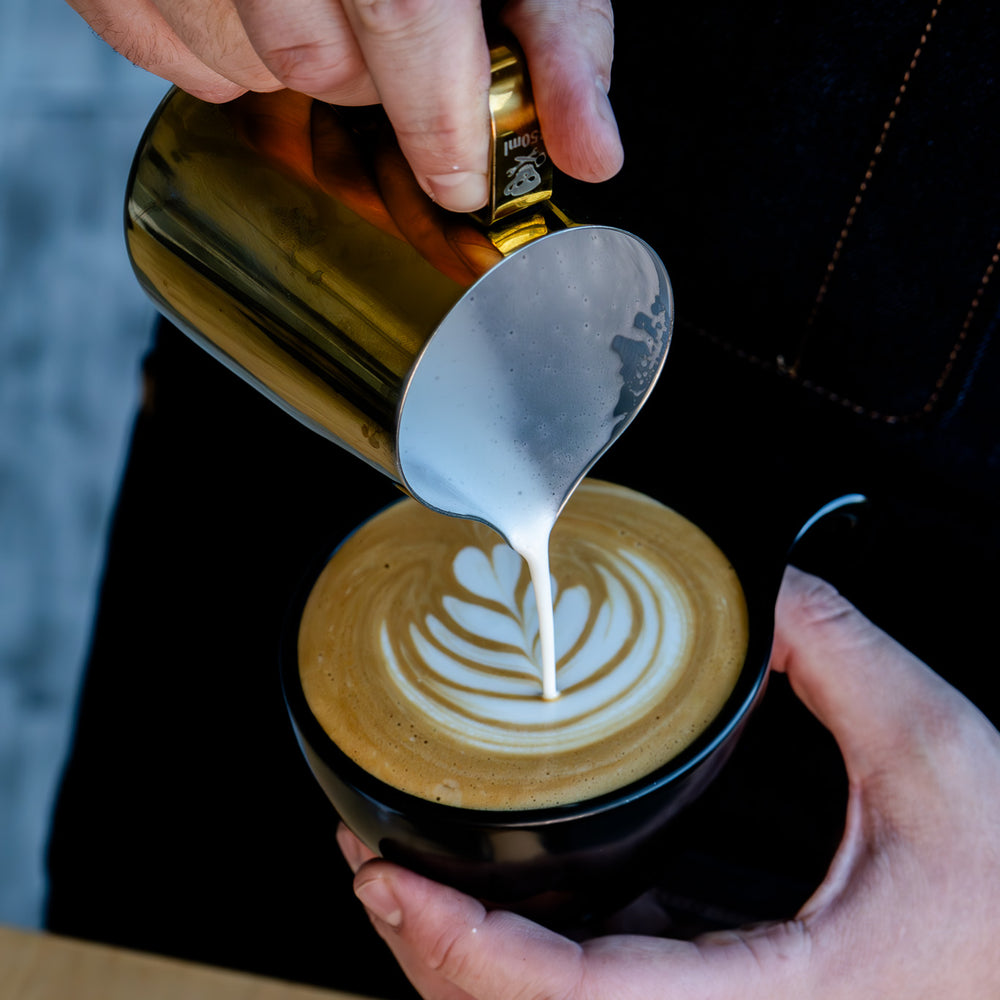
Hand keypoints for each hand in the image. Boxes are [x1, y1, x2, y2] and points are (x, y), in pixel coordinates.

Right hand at [64, 0, 621, 210]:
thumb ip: (559, 38)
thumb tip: (591, 152)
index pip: (403, 15)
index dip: (435, 117)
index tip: (458, 177)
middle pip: (320, 63)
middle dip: (369, 88)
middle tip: (389, 46)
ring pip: (242, 66)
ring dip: (294, 71)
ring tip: (319, 11)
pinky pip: (163, 52)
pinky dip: (217, 59)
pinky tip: (251, 14)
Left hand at [338, 566, 999, 998]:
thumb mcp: (943, 761)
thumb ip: (845, 658)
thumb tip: (771, 583)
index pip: (574, 999)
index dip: (460, 946)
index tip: (386, 875)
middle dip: (428, 948)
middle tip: (371, 859)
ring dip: (462, 959)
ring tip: (406, 879)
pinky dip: (522, 961)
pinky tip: (498, 903)